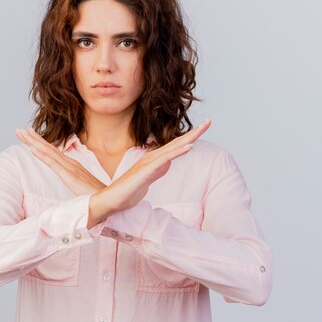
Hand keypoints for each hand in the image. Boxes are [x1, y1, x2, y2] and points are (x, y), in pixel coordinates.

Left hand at [15, 127, 106, 195]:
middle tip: (18, 129)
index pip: (52, 152)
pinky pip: (53, 164)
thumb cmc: (97, 195)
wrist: (111, 201)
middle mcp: (70, 163)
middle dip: (32, 138)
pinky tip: (32, 149)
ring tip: (22, 133)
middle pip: (48, 148)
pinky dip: (42, 155)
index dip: (39, 143)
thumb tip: (69, 182)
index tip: (27, 135)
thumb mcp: (82, 186)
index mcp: (72, 165)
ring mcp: (70, 168)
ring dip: (34, 142)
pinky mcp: (69, 176)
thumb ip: (76, 182)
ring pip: (48, 152)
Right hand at [90, 118, 211, 222]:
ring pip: (172, 148)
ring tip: (202, 128)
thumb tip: (167, 163)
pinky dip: (177, 152)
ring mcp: (149, 163)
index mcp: (153, 160)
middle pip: (177, 143)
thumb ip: (157, 170)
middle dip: (194, 132)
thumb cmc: (127, 191)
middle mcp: (152, 158)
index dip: (190, 138)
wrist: (111, 200)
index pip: (175, 147)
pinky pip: (164, 160)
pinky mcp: (146, 171)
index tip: (203, 129)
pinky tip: (188, 147)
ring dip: (188, 138)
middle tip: (209, 121)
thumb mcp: (148, 179)